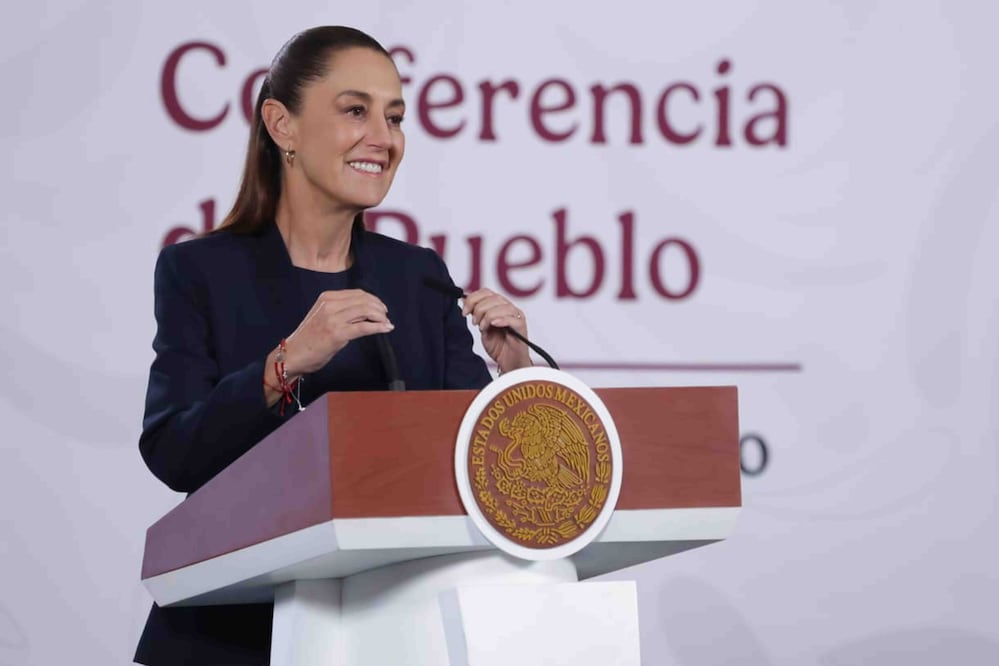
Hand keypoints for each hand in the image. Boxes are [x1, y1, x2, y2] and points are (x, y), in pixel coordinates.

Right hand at [272, 289, 392, 378]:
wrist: (293, 355)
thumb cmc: (309, 339)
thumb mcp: (324, 317)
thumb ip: (342, 311)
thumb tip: (366, 312)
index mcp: (327, 298)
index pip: (357, 293)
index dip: (373, 299)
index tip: (381, 308)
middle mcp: (330, 305)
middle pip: (364, 300)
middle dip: (379, 307)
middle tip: (385, 316)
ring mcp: (333, 319)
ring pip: (366, 311)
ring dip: (380, 317)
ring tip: (386, 323)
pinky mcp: (337, 334)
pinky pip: (364, 327)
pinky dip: (379, 327)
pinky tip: (386, 328)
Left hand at [461, 288, 531, 372]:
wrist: (509, 363)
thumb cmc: (498, 346)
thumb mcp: (482, 328)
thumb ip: (477, 316)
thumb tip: (464, 303)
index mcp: (499, 306)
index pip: (486, 292)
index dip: (472, 299)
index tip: (464, 312)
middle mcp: (508, 308)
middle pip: (492, 297)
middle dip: (479, 309)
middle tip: (475, 323)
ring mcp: (516, 316)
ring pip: (500, 306)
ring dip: (487, 316)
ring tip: (484, 328)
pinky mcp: (521, 326)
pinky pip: (511, 318)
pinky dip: (500, 320)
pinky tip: (493, 325)